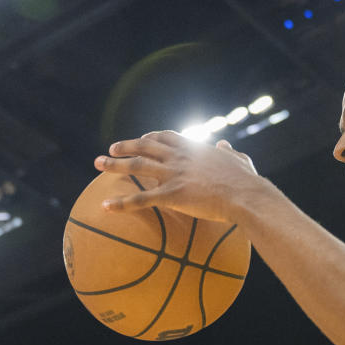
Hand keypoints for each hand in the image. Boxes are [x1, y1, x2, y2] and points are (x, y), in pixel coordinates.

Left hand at [94, 131, 259, 221]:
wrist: (246, 195)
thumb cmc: (245, 181)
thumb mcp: (239, 160)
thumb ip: (229, 153)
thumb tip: (225, 146)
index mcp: (194, 148)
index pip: (167, 137)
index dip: (151, 137)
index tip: (142, 139)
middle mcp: (179, 157)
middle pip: (145, 147)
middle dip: (125, 146)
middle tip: (110, 149)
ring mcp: (173, 175)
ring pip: (137, 166)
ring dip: (114, 164)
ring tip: (98, 164)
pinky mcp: (172, 195)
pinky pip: (141, 199)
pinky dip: (122, 203)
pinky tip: (105, 207)